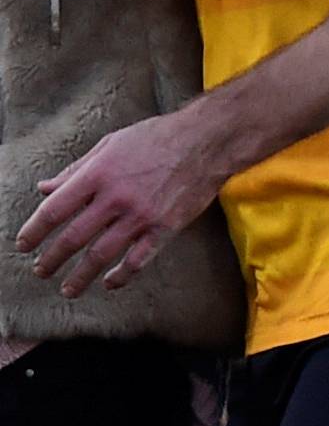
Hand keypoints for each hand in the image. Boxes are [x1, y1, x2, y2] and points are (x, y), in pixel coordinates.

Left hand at [15, 110, 224, 297]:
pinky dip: (121, 275)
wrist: (207, 141)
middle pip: (73, 237)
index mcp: (99, 174)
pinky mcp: (165, 227)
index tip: (24, 244)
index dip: (35, 230)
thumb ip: (77, 170)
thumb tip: (46, 188)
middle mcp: (116, 197)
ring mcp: (141, 215)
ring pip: (101, 255)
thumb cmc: (158, 137)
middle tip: (41, 270)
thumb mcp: (111, 144)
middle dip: (52, 259)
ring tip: (67, 288)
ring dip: (80, 276)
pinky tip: (109, 282)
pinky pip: (138, 259)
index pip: (55, 209)